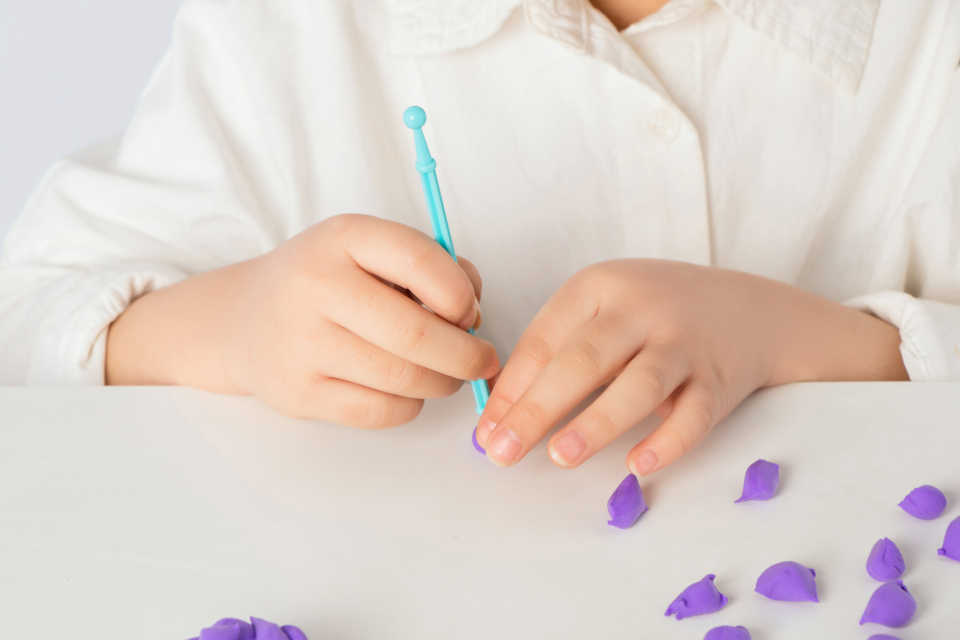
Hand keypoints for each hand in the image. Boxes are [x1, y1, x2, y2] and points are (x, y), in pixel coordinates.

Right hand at [106, 214, 498, 427]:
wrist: (244, 318)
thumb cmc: (328, 282)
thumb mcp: (370, 251)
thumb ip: (432, 268)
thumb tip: (473, 317)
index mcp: (343, 238)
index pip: (420, 260)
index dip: (461, 294)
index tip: (469, 311)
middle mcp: (316, 285)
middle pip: (416, 334)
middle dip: (466, 355)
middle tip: (482, 360)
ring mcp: (302, 344)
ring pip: (404, 379)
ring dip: (444, 383)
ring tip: (446, 374)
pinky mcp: (298, 394)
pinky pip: (381, 412)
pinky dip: (410, 406)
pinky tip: (406, 390)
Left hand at [475, 259, 905, 475]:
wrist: (747, 310)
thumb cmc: (652, 317)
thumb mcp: (602, 313)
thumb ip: (554, 355)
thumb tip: (499, 419)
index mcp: (599, 287)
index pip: (544, 341)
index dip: (511, 389)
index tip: (486, 432)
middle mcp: (641, 309)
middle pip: (583, 360)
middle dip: (537, 409)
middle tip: (503, 452)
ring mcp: (683, 344)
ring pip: (638, 385)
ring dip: (597, 422)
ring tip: (560, 456)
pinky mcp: (718, 379)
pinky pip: (694, 415)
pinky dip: (668, 441)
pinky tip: (637, 465)